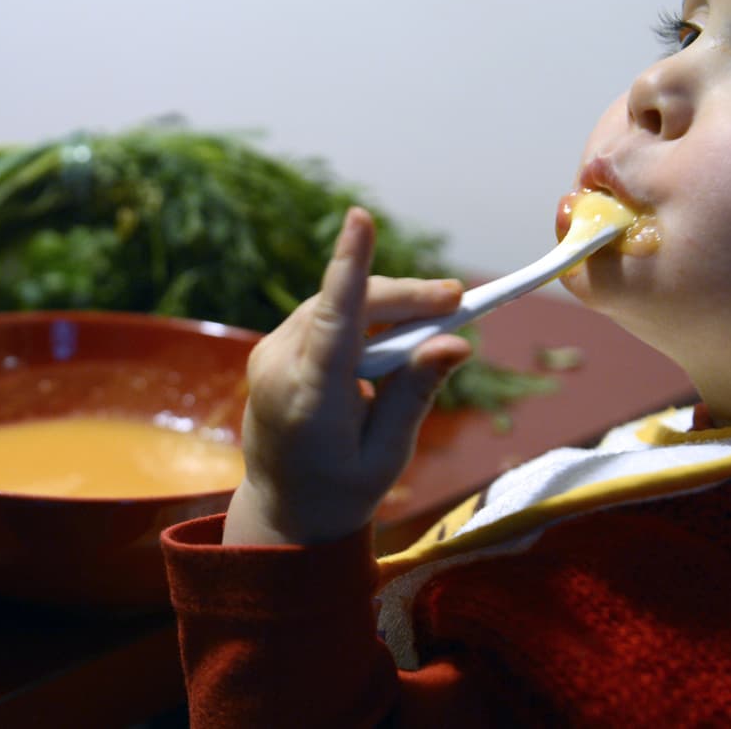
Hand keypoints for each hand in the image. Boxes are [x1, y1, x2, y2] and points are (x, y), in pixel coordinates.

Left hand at [222, 207, 471, 545]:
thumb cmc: (342, 491)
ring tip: (441, 314)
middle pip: (349, 306)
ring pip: (338, 304)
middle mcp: (279, 368)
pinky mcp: (274, 348)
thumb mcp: (388, 454)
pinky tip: (399, 331)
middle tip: (461, 301)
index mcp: (310, 401)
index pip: (333, 322)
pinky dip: (366, 315)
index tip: (360, 217)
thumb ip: (416, 393)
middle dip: (408, 298)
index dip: (350, 266)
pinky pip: (326, 315)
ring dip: (390, 305)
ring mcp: (270, 354)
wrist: (284, 512)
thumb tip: (456, 342)